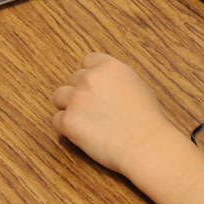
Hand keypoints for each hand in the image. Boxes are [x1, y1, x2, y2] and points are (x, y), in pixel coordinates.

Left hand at [51, 53, 177, 173]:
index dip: (90, 74)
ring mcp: (77, 98)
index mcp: (108, 67)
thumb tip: (107, 83)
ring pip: (59, 96)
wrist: (144, 143)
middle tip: (93, 109)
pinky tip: (81, 134)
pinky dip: (66, 128)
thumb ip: (116, 79)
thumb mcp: (137, 85)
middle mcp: (89, 79)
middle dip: (80, 92)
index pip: (88, 60)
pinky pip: (56, 120)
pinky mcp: (68, 120)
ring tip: (84, 120)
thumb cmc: (147, 120)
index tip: (94, 86)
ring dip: (68, 106)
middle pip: (72, 79)